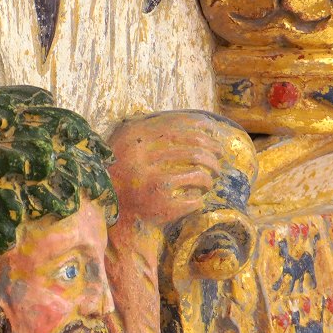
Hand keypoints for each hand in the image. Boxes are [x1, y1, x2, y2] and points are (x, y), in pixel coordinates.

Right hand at [110, 111, 247, 232]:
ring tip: (211, 179)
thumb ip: (154, 127)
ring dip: (210, 177)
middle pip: (194, 151)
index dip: (200, 127)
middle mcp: (143, 160)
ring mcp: (153, 183)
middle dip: (213, 154)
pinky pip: (194, 199)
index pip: (177, 127)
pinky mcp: (162, 206)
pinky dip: (200, 198)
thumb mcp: (129, 142)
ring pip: (199, 175)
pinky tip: (197, 198)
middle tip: (219, 158)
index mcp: (134, 138)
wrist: (112, 212)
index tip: (214, 131)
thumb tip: (200, 121)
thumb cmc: (126, 173)